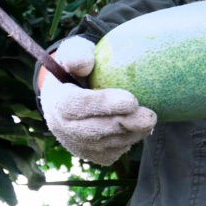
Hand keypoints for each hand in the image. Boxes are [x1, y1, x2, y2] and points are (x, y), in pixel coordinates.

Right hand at [40, 36, 155, 164]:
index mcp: (55, 100)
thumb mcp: (76, 51)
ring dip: (131, 134)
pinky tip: (141, 126)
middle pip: (92, 131)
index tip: (132, 100)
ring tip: (150, 118)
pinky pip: (113, 151)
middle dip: (123, 125)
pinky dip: (130, 140)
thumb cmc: (80, 67)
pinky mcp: (91, 154)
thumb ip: (78, 54)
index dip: (103, 105)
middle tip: (150, 116)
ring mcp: (75, 144)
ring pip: (106, 144)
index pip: (75, 106)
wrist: (76, 92)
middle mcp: (61, 127)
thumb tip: (85, 63)